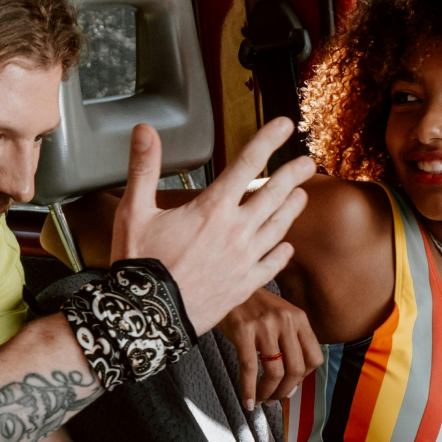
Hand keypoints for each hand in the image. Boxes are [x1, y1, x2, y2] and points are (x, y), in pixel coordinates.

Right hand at [111, 118, 314, 333]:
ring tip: (302, 196)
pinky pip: (271, 265)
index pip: (246, 164)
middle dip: (293, 174)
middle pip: (272, 195)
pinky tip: (286, 247)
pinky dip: (281, 253)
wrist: (148, 316)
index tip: (286, 124)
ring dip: (291, 209)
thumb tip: (144, 130)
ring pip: (277, 228)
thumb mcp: (133, 211)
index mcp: (212, 209)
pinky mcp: (243, 286)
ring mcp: (243, 260)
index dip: (268, 140)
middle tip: (307, 162)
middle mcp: (235, 231)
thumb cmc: (139, 263)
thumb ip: (144, 168)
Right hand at [220, 288, 324, 409]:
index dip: (303, 378)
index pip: (314, 358)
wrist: (225, 284)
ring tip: (261, 399)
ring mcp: (264, 325)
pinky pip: (249, 369)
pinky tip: (247, 401)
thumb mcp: (278, 317)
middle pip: (295, 369)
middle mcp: (285, 320)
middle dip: (285, 391)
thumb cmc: (250, 306)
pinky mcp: (243, 331)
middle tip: (274, 398)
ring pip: (274, 372)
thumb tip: (292, 386)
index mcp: (298, 318)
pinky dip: (249, 390)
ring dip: (268, 392)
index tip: (291, 386)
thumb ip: (289, 345)